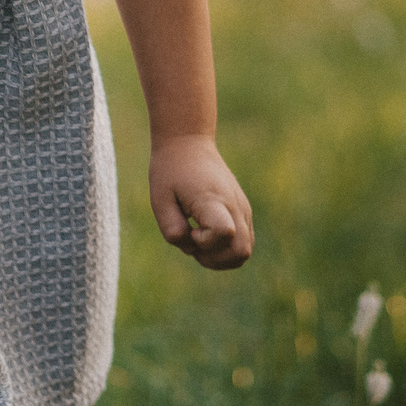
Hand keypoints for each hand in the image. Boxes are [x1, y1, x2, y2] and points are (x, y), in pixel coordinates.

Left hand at [149, 134, 253, 269]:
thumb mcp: (159, 201)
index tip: (191, 229)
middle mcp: (234, 205)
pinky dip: (227, 248)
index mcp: (212, 199)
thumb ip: (172, 230)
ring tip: (200, 239)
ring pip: (246, 250)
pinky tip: (207, 235)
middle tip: (194, 241)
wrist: (188, 144)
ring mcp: (242, 208)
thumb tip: (191, 248)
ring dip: (222, 257)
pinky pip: (245, 241)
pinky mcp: (244, 209)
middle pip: (241, 251)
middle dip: (215, 260)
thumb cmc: (171, 171)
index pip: (225, 233)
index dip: (206, 243)